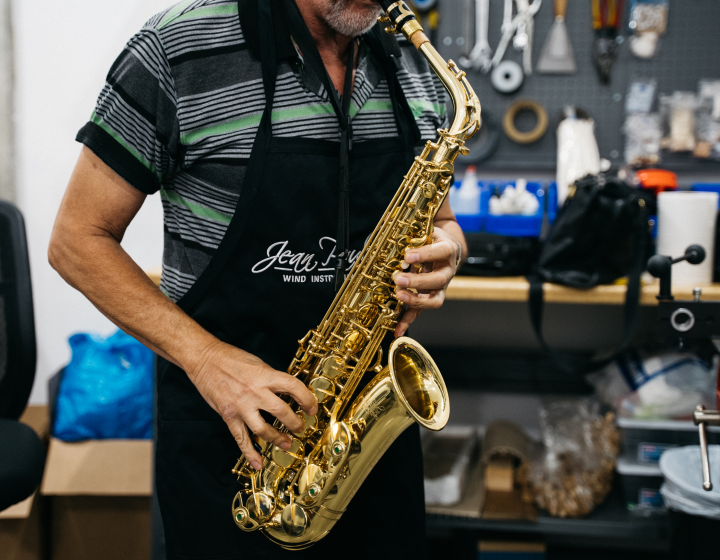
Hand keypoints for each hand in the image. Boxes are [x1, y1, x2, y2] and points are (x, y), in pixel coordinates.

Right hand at [189, 341, 317, 469]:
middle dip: (295, 422)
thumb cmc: (230, 358)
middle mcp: (255, 391)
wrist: (204, 359)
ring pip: (264, 429)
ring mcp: (241, 406)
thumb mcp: (258, 363)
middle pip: (282, 411)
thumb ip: (272, 379)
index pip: (294, 387)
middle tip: (300, 427)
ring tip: (287, 443)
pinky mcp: (228, 415)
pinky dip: (249, 453)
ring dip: (277, 439)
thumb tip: (288, 391)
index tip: (312, 408)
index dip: (307, 399)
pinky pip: (241, 438)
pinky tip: (257, 463)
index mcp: (265, 376)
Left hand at [392, 226, 459, 337]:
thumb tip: (393, 233)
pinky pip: (421, 311)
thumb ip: (414, 234)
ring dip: (415, 300)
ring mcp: (441, 287)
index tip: (408, 255)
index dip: (425, 254)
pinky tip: (398, 329)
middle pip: (437, 280)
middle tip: (399, 279)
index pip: (440, 252)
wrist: (445, 247)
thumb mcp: (426, 230)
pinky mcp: (431, 297)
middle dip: (418, 281)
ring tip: (399, 295)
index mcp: (447, 250)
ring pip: (434, 299)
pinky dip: (409, 320)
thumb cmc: (433, 238)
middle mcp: (447, 270)